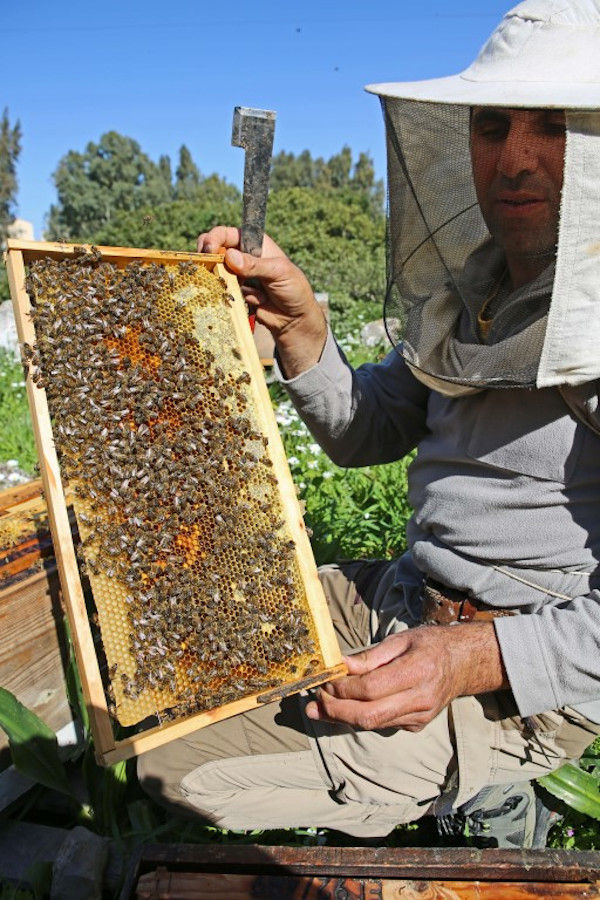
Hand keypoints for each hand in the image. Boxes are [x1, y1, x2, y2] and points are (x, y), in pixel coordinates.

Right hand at [198, 227, 326, 376]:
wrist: (294, 319)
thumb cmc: (294, 290)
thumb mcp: (278, 273)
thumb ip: (255, 265)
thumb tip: (230, 257)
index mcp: (255, 243)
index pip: (228, 233)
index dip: (215, 238)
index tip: (210, 249)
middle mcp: (243, 256)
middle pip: (215, 249)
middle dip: (208, 257)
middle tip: (205, 266)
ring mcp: (237, 275)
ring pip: (215, 271)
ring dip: (218, 280)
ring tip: (235, 289)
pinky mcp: (234, 293)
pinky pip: (221, 291)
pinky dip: (226, 295)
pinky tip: (246, 301)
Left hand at [305, 623, 507, 732]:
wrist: (463, 664)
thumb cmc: (430, 645)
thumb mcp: (401, 640)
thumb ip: (370, 656)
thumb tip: (340, 666)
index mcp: (418, 670)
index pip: (371, 689)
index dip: (343, 689)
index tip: (325, 681)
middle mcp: (420, 699)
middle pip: (369, 716)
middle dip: (336, 711)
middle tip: (315, 702)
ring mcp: (419, 716)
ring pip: (372, 725)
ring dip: (342, 718)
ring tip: (319, 708)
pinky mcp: (416, 726)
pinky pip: (381, 724)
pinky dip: (360, 717)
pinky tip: (345, 708)